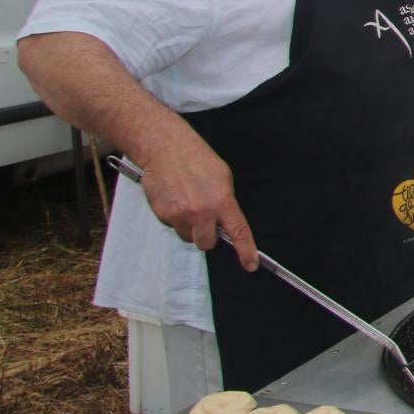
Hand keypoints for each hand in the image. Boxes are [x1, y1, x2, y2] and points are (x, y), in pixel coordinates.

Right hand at [136, 136, 257, 271]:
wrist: (166, 148)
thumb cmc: (197, 159)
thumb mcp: (223, 178)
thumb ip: (226, 202)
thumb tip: (226, 222)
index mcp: (223, 201)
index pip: (238, 232)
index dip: (246, 251)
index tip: (250, 265)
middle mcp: (202, 212)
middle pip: (206, 244)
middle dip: (206, 236)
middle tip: (203, 219)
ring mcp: (180, 215)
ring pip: (187, 237)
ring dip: (189, 227)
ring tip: (187, 203)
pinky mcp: (163, 214)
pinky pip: (171, 226)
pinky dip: (174, 217)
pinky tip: (174, 198)